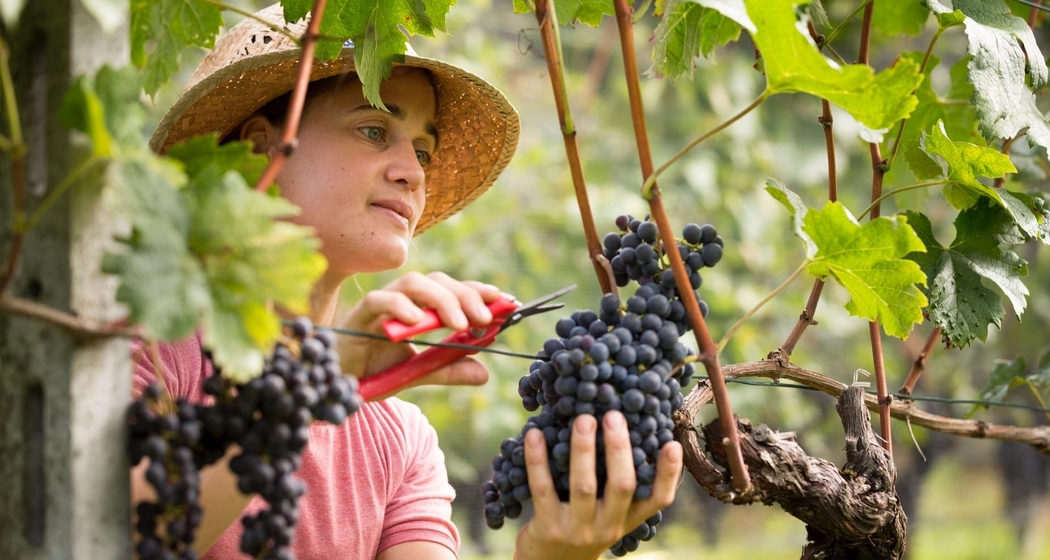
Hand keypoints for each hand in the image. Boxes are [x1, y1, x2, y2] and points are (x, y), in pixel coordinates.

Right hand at [337, 271, 502, 393]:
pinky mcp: (358, 315)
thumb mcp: (418, 373)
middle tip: (486, 318)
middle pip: (437, 281)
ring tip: (459, 324)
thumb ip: (447, 369)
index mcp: (419, 308)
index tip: (505, 301)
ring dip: (440, 300)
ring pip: (413, 283)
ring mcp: (380, 305)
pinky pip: (379, 301)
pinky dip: (400, 307)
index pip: (453, 289)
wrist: (336, 383)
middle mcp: (402, 300)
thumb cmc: (374, 370)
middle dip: (465, 295)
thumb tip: (485, 374)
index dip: (479, 291)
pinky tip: (417, 323)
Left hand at [513, 411, 682, 559]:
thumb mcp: (606, 514)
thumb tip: (622, 429)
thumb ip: (615, 484)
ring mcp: (578, 530)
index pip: (657, 499)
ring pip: (584, 486)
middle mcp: (607, 526)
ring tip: (583, 419)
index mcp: (627, 519)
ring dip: (583, 449)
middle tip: (614, 416)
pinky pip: (543, 489)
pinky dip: (537, 460)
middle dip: (619, 448)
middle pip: (621, 486)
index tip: (672, 444)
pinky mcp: (548, 529)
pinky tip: (534, 435)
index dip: (667, 473)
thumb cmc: (581, 527)